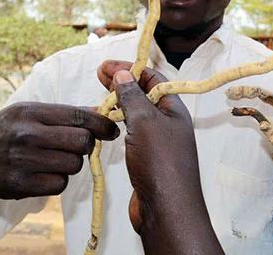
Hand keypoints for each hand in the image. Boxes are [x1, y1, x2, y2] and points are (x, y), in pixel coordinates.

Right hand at [0, 103, 118, 199]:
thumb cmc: (10, 132)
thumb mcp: (31, 113)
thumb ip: (67, 113)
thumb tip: (104, 111)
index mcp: (31, 112)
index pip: (79, 116)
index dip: (102, 124)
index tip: (113, 130)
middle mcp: (26, 134)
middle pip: (82, 141)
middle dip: (86, 145)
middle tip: (76, 146)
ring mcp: (22, 160)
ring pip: (74, 164)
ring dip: (71, 164)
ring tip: (55, 160)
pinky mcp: (20, 184)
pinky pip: (60, 184)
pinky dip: (58, 181)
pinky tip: (44, 174)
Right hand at [99, 60, 222, 253]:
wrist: (165, 207)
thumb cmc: (161, 162)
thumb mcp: (145, 122)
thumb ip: (133, 97)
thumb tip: (123, 73)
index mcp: (173, 109)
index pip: (153, 78)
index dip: (130, 69)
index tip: (106, 67)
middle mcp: (168, 122)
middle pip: (144, 94)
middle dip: (122, 83)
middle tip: (99, 76)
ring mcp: (158, 140)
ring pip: (137, 114)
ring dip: (119, 103)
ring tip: (99, 97)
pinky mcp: (147, 156)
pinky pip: (132, 132)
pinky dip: (119, 123)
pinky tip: (105, 123)